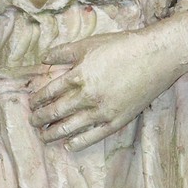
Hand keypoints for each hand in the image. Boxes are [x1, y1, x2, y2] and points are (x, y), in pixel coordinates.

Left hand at [26, 17, 187, 148]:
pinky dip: (77, 142)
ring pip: (69, 128)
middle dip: (40, 119)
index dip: (37, 100)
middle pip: (55, 112)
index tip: (31, 103)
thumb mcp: (89, 43)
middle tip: (33, 122)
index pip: (49, 92)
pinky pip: (92, 137)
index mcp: (78, 76)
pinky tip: (68, 144)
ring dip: (52, 134)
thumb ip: (64, 52)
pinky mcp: (116, 121)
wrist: (156, 57)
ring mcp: (101, 112)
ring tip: (44, 136)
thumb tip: (44, 59)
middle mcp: (86, 97)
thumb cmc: (122, 46)